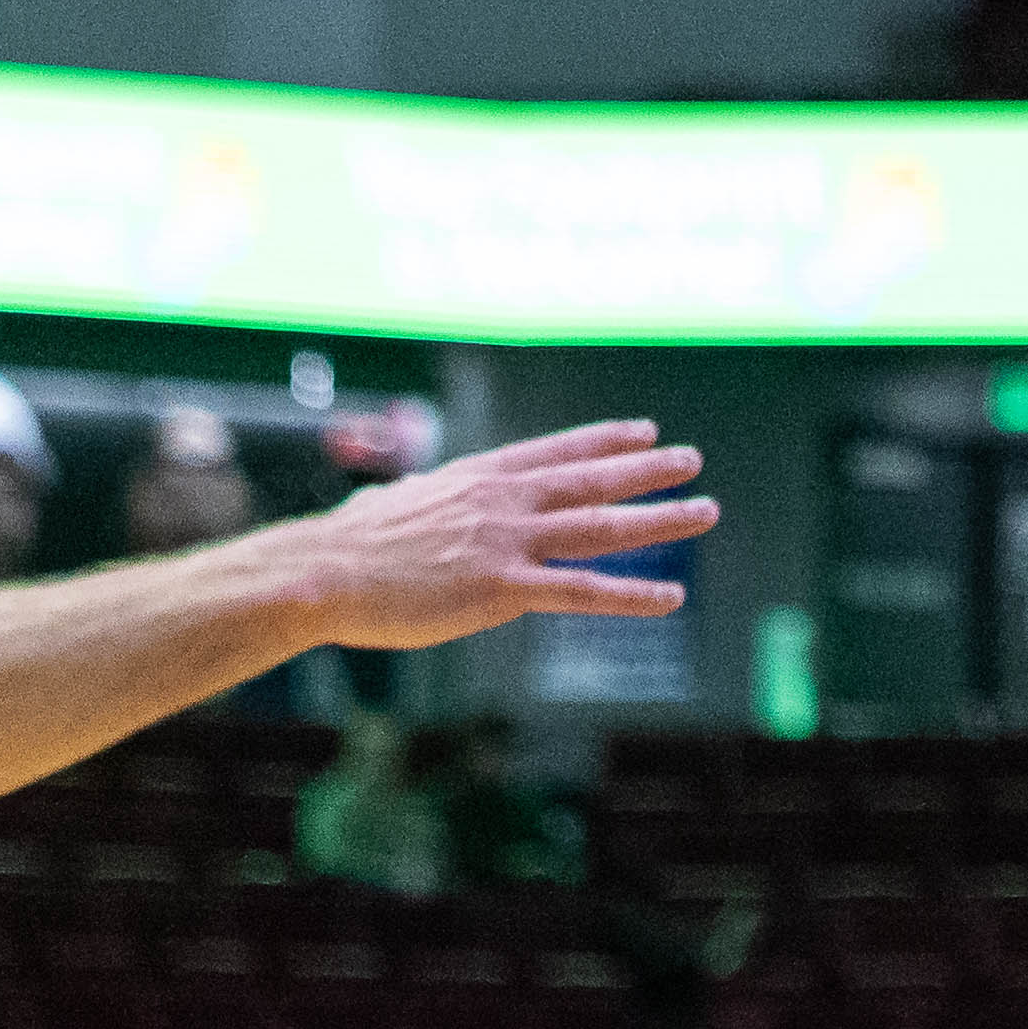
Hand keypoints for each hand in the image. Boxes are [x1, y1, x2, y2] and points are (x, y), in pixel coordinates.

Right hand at [283, 419, 718, 648]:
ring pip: (602, 527)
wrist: (322, 572)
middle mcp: (503, 500)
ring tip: (704, 511)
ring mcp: (507, 541)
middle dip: (648, 469)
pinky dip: (632, 595)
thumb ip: (419, 499)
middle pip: (592, 479)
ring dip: (660, 520)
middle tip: (693, 461)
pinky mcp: (503, 588)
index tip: (644, 431)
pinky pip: (583, 592)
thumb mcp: (394, 504)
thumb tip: (406, 496)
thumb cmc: (347, 546)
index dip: (605, 440)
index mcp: (479, 476)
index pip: (557, 451)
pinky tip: (672, 597)